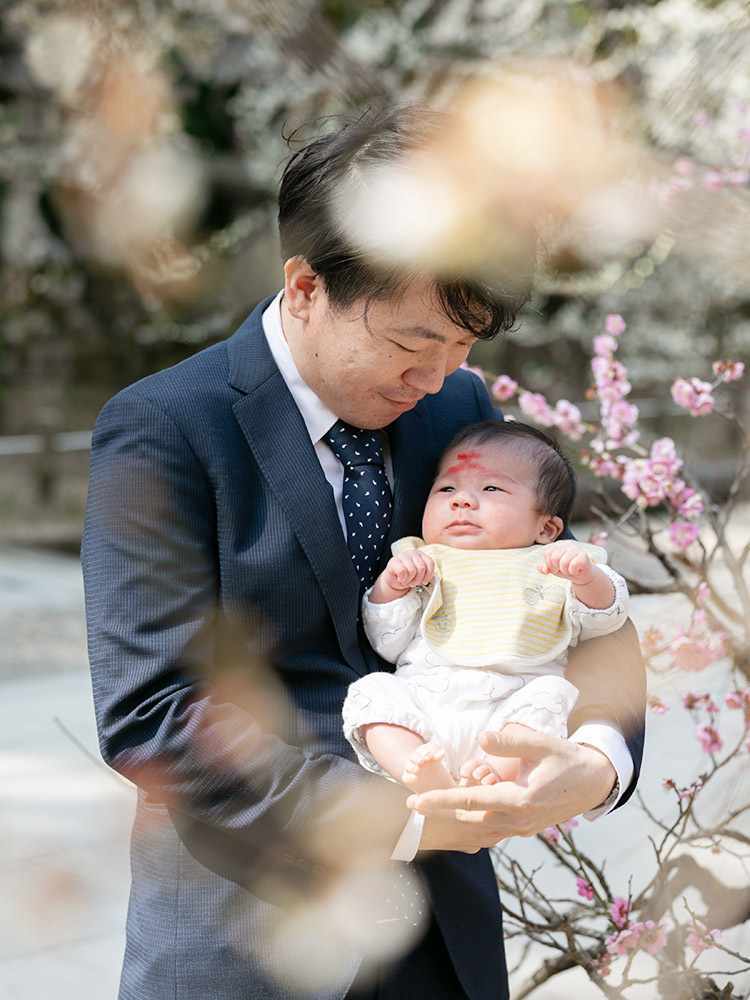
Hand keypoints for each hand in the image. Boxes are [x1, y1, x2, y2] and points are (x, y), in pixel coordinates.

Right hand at [369, 552, 434, 602]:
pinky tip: (401, 579)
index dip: (428, 575)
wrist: (394, 581)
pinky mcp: (393, 561)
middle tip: (413, 582)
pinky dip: (402, 579)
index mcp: (421, 555)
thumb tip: (432, 577)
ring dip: (410, 580)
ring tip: (407, 581)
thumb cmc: (408, 578)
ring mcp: (402, 556)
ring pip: (412, 570)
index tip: (424, 581)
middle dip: (418, 579)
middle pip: (421, 568)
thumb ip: (427, 572)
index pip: (430, 563)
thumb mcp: (420, 575)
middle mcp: (412, 553)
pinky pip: (402, 571)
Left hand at [408, 724, 615, 846]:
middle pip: (468, 821)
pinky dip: (470, 825)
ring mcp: (520, 828)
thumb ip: (512, 742)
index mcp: (520, 800)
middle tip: (409, 807)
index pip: (472, 802)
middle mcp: (517, 820)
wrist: (595, 783)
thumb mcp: (543, 744)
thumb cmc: (568, 760)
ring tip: (425, 814)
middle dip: (439, 815)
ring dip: (452, 822)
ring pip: (478, 830)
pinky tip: (454, 819)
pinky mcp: (522, 827)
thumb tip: (483, 738)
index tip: (416, 801)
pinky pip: (490, 830)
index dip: (443, 800)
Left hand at [539, 541, 594, 584]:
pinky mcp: (584, 555)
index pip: (547, 553)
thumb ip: (545, 568)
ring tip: (570, 570)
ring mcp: (576, 548)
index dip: (549, 564)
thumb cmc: (567, 569)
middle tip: (563, 569)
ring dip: (566, 571)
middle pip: (554, 558)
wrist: (583, 575)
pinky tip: (576, 570)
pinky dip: (573, 571)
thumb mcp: (554, 569)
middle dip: (557, 568)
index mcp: (558, 544)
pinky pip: (573, 565)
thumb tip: (543, 569)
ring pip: (563, 562)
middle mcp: (567, 544)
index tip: (556, 567)